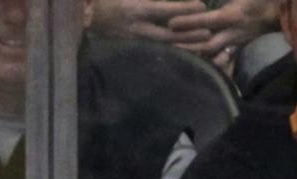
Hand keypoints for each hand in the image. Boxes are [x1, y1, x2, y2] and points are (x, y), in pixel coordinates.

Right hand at [91, 0, 211, 42]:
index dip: (182, 8)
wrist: (88, 17)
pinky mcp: (134, 49)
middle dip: (188, 35)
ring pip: (164, 47)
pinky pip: (158, 53)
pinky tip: (190, 54)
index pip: (163, 9)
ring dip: (185, 48)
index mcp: (135, 9)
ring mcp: (135, 42)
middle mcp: (136, 28)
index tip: (200, 5)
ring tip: (204, 47)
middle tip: (208, 33)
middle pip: (167, 34)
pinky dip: (175, 54)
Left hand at [163, 0, 280, 56]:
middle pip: (206, 44)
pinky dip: (208, 62)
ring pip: (212, 54)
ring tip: (173, 57)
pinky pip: (222, 57)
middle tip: (165, 47)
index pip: (206, 20)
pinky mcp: (238, 46)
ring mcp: (236, 41)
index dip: (188, 22)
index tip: (170, 23)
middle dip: (186, 47)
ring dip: (194, 56)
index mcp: (232, 15)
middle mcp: (233, 31)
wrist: (283, 9)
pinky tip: (192, 65)